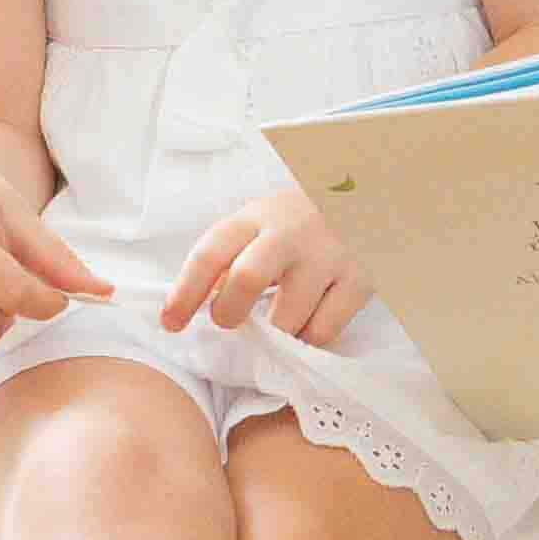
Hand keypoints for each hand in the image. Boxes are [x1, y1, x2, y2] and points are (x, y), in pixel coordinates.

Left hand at [160, 184, 368, 345]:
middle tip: (228, 322)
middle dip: (228, 312)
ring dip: (274, 335)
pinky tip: (306, 326)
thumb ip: (227, 259)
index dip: (184, 293)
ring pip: (288, 318)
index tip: (170, 323)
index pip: (210, 254)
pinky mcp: (360, 280)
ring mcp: (328, 256)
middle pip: (247, 279)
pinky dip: (307, 340)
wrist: (367, 199)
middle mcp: (290, 233)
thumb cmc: (297, 223)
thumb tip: (192, 307)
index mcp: (255, 217)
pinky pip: (324, 330)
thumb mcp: (258, 225)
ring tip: (276, 326)